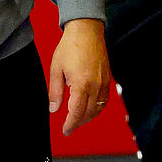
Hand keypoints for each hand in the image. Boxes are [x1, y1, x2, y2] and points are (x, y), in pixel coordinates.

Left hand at [50, 18, 111, 135]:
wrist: (86, 31)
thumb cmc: (70, 47)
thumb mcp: (56, 69)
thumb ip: (55, 91)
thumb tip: (54, 108)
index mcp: (81, 85)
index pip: (76, 113)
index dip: (70, 124)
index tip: (65, 130)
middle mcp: (95, 86)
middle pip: (88, 114)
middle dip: (78, 123)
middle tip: (69, 127)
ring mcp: (103, 83)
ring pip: (98, 109)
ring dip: (88, 117)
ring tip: (77, 120)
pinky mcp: (107, 79)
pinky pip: (104, 100)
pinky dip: (97, 108)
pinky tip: (89, 108)